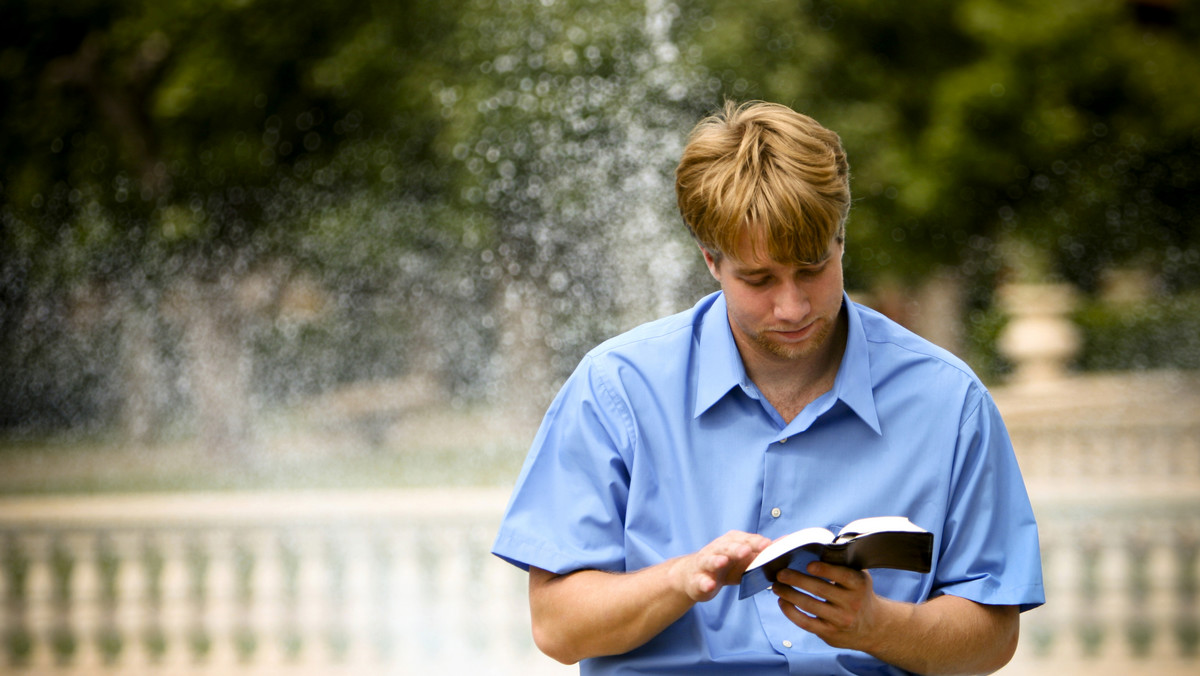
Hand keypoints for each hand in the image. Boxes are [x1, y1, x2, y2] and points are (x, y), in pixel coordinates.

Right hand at [670, 530, 770, 602]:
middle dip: (736, 549)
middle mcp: (717, 549)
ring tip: (723, 562)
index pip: (745, 540)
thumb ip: (763, 552)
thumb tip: (787, 542)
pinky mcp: (696, 580)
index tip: (767, 545)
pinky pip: (700, 581)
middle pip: (727, 547)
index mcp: (732, 542)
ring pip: (710, 560)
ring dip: (716, 560)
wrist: (694, 576)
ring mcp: (705, 564)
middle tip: (746, 550)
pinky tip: (709, 585)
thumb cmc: (725, 566)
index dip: (755, 542)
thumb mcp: (744, 559)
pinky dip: (704, 583)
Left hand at [772, 561, 904, 651]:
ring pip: (810, 605)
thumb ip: (843, 564)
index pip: (843, 575)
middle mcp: (852, 603)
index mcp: (859, 584)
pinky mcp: (829, 633)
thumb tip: (816, 549)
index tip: (809, 565)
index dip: (825, 570)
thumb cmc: (858, 595)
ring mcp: (840, 619)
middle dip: (797, 580)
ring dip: (789, 594)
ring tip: (776, 586)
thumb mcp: (859, 577)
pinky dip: (791, 612)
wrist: (872, 627)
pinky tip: (782, 602)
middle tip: (780, 573)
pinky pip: (806, 622)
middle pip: (820, 589)